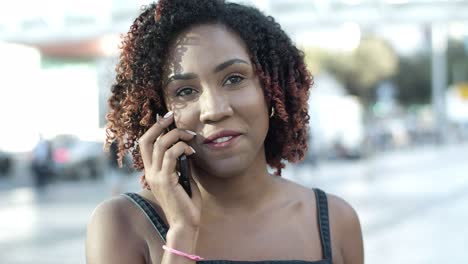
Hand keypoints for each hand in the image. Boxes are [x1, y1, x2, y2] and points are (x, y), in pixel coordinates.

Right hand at [138, 111, 201, 229]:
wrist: (185, 223)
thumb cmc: (186, 203)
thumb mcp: (183, 178)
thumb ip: (181, 164)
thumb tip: (187, 148)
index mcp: (152, 171)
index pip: (145, 144)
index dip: (154, 129)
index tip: (168, 118)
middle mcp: (150, 172)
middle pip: (147, 140)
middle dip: (160, 125)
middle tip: (174, 117)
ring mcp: (156, 176)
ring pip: (161, 145)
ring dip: (178, 136)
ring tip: (191, 137)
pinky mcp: (165, 181)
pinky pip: (171, 156)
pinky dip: (181, 148)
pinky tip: (191, 151)